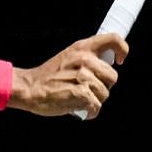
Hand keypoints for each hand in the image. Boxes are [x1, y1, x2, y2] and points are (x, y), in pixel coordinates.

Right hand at [11, 34, 127, 118]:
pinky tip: (81, 109)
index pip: (113, 39)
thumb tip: (107, 63)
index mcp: (83, 48)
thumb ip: (86, 57)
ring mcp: (83, 77)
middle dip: (104, 86)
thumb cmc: (48, 76)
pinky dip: (90, 112)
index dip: (122, 49)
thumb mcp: (68, 57)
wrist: (29, 88)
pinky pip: (96, 106)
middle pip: (113, 76)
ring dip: (95, 100)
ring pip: (105, 94)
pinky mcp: (81, 94)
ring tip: (81, 99)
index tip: (120, 60)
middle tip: (89, 89)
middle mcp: (85, 60)